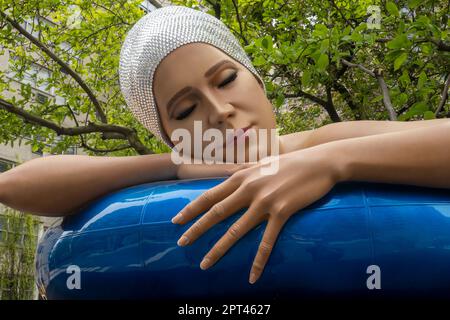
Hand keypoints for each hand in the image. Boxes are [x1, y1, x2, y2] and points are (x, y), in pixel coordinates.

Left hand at [171, 147, 342, 283]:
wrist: (319, 163)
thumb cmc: (290, 163)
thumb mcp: (262, 163)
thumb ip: (242, 170)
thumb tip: (226, 174)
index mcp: (242, 177)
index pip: (210, 195)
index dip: (192, 209)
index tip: (176, 220)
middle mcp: (249, 189)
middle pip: (217, 213)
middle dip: (197, 230)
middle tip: (181, 243)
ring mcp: (265, 201)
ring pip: (236, 230)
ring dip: (218, 249)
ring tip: (205, 264)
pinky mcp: (283, 212)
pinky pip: (267, 241)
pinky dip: (258, 260)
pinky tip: (252, 276)